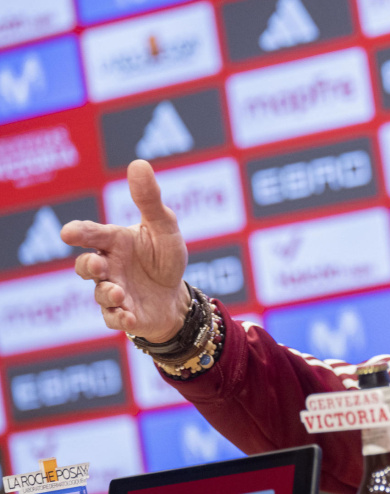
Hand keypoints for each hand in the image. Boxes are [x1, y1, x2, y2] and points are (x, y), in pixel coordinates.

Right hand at [60, 160, 190, 341]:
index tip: (69, 232)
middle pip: (86, 266)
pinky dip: (119, 319)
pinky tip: (129, 317)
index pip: (92, 234)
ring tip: (119, 293)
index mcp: (114, 241)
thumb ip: (150, 199)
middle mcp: (108, 266)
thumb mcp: (164, 226)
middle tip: (98, 264)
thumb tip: (138, 163)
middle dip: (88, 266)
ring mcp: (113, 291)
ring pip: (99, 294)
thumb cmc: (165, 257)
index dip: (80, 232)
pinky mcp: (123, 314)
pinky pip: (113, 319)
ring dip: (107, 293)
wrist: (176, 296)